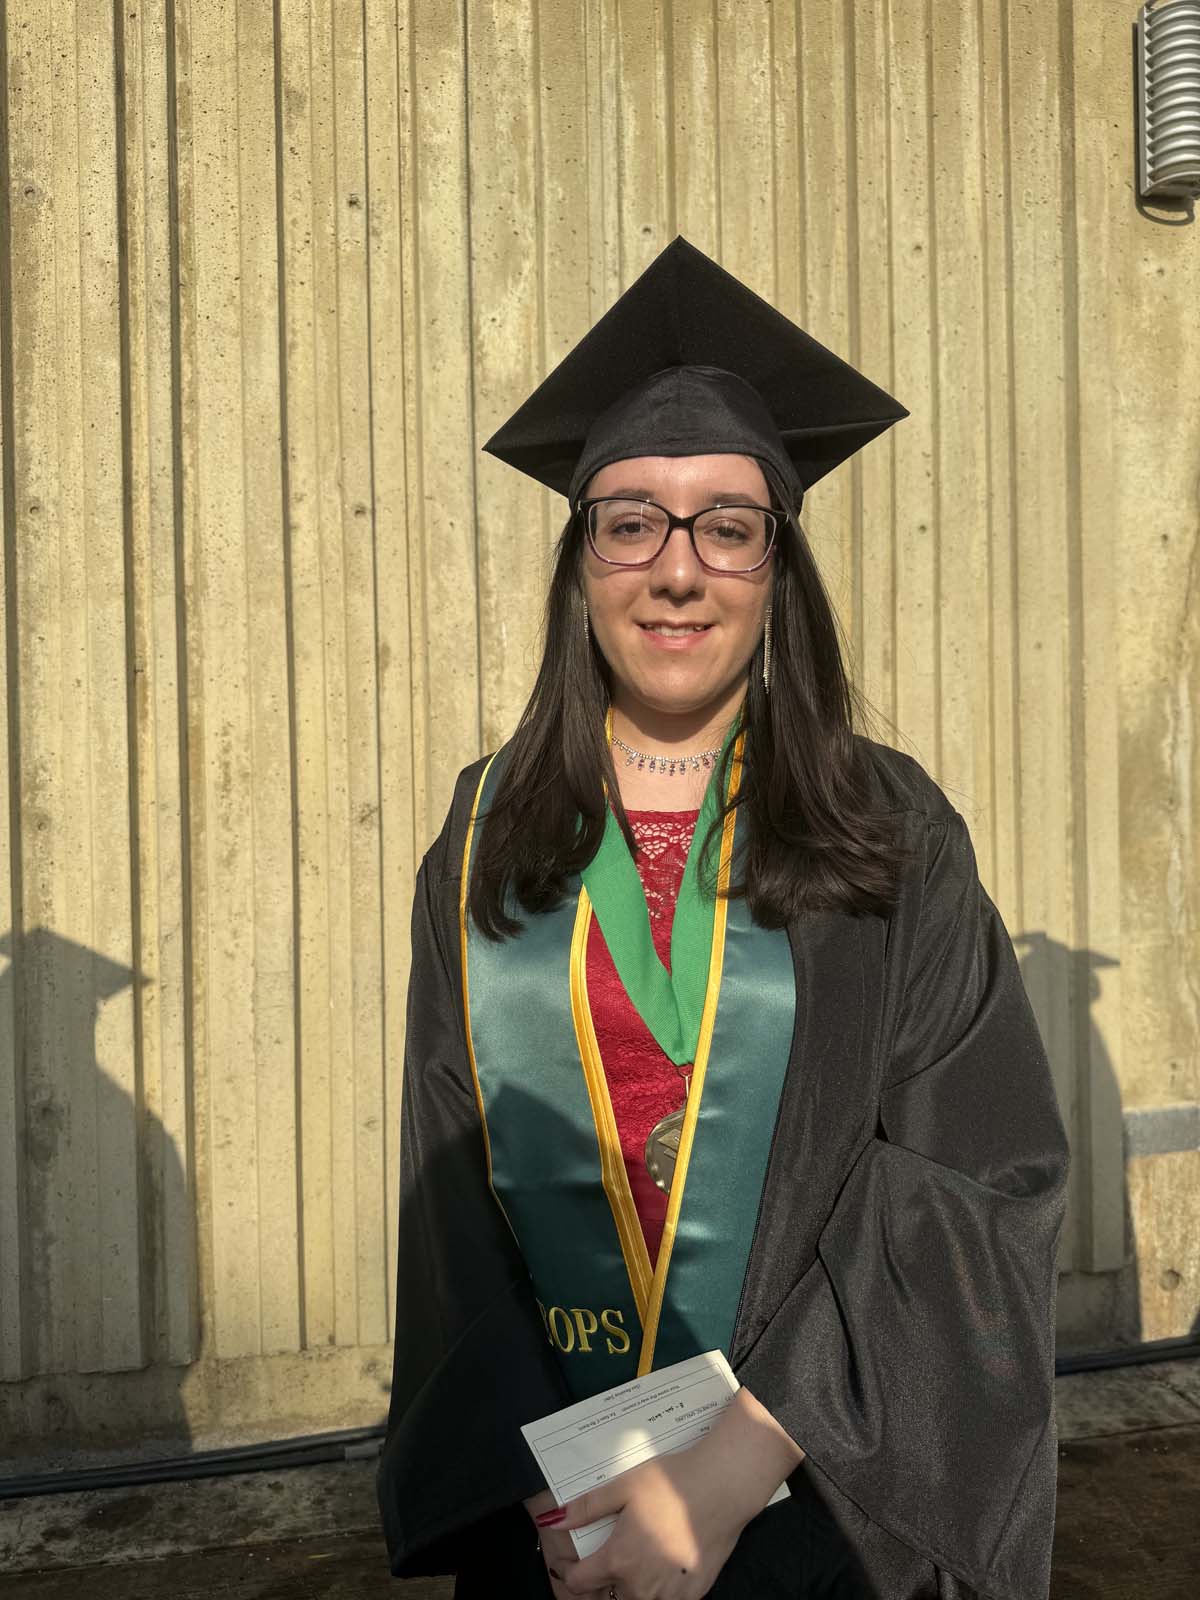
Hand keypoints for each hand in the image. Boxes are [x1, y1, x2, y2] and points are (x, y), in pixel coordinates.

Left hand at [525, 1385, 802, 1599]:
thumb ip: (587, 1507)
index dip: (569, 1572)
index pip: (579, 1583)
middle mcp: (641, 1587)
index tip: (571, 1562)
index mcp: (619, 1560)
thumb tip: (554, 1520)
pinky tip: (662, 1564)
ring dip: (628, 1590)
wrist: (723, 1487)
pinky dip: (657, 1590)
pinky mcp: (693, 1595)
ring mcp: (669, 1596)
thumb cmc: (672, 1482)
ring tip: (633, 1562)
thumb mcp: (624, 1486)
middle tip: (605, 1560)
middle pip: (607, 1598)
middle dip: (600, 1584)